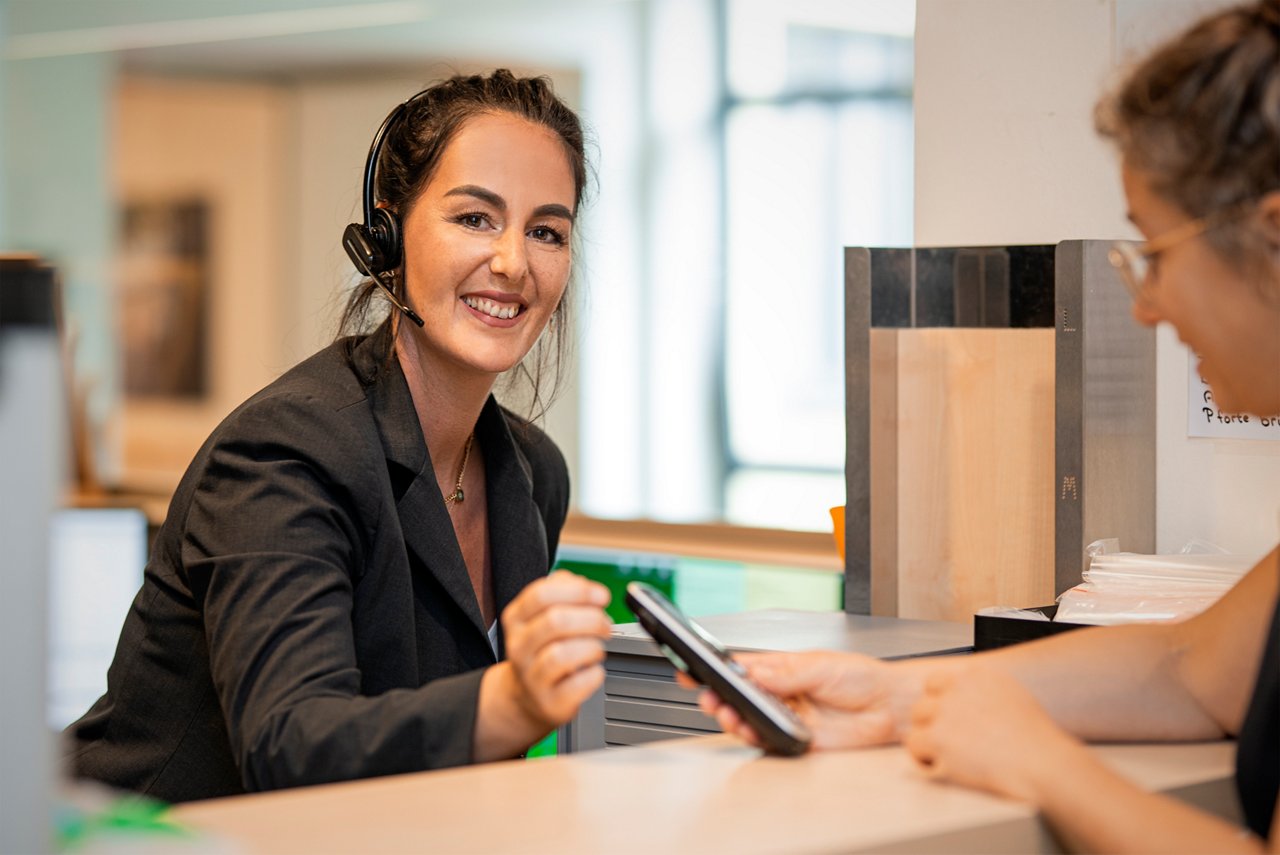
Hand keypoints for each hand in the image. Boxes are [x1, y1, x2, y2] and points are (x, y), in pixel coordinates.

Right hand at [497, 570, 612, 730]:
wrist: (528, 697)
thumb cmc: (543, 650)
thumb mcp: (542, 615)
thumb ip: (562, 590)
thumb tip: (583, 584)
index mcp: (517, 618)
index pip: (541, 594)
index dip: (578, 591)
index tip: (601, 596)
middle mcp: (519, 646)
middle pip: (555, 621)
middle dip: (592, 619)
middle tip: (605, 625)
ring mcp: (531, 676)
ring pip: (563, 654)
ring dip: (592, 647)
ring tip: (597, 648)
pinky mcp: (549, 702)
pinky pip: (577, 684)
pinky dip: (594, 674)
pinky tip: (593, 670)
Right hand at [678, 650, 922, 750]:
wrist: (889, 706)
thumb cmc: (862, 676)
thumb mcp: (821, 664)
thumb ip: (787, 673)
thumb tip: (756, 672)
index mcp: (782, 669)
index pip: (741, 668)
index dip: (715, 669)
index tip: (690, 668)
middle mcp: (781, 694)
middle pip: (738, 697)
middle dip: (718, 697)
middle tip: (709, 696)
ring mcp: (787, 717)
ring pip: (748, 720)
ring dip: (733, 719)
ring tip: (728, 714)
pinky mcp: (797, 740)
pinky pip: (768, 741)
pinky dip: (756, 737)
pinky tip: (751, 730)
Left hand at [903, 664, 1080, 802]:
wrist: (1044, 766)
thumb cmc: (1037, 742)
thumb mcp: (1013, 698)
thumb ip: (983, 694)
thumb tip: (962, 701)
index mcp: (977, 675)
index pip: (936, 682)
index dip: (940, 706)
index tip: (950, 722)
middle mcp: (958, 688)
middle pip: (923, 705)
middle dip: (933, 727)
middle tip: (952, 747)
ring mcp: (946, 712)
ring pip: (917, 726)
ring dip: (929, 744)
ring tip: (953, 760)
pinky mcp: (939, 739)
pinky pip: (915, 748)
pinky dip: (926, 762)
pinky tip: (947, 769)